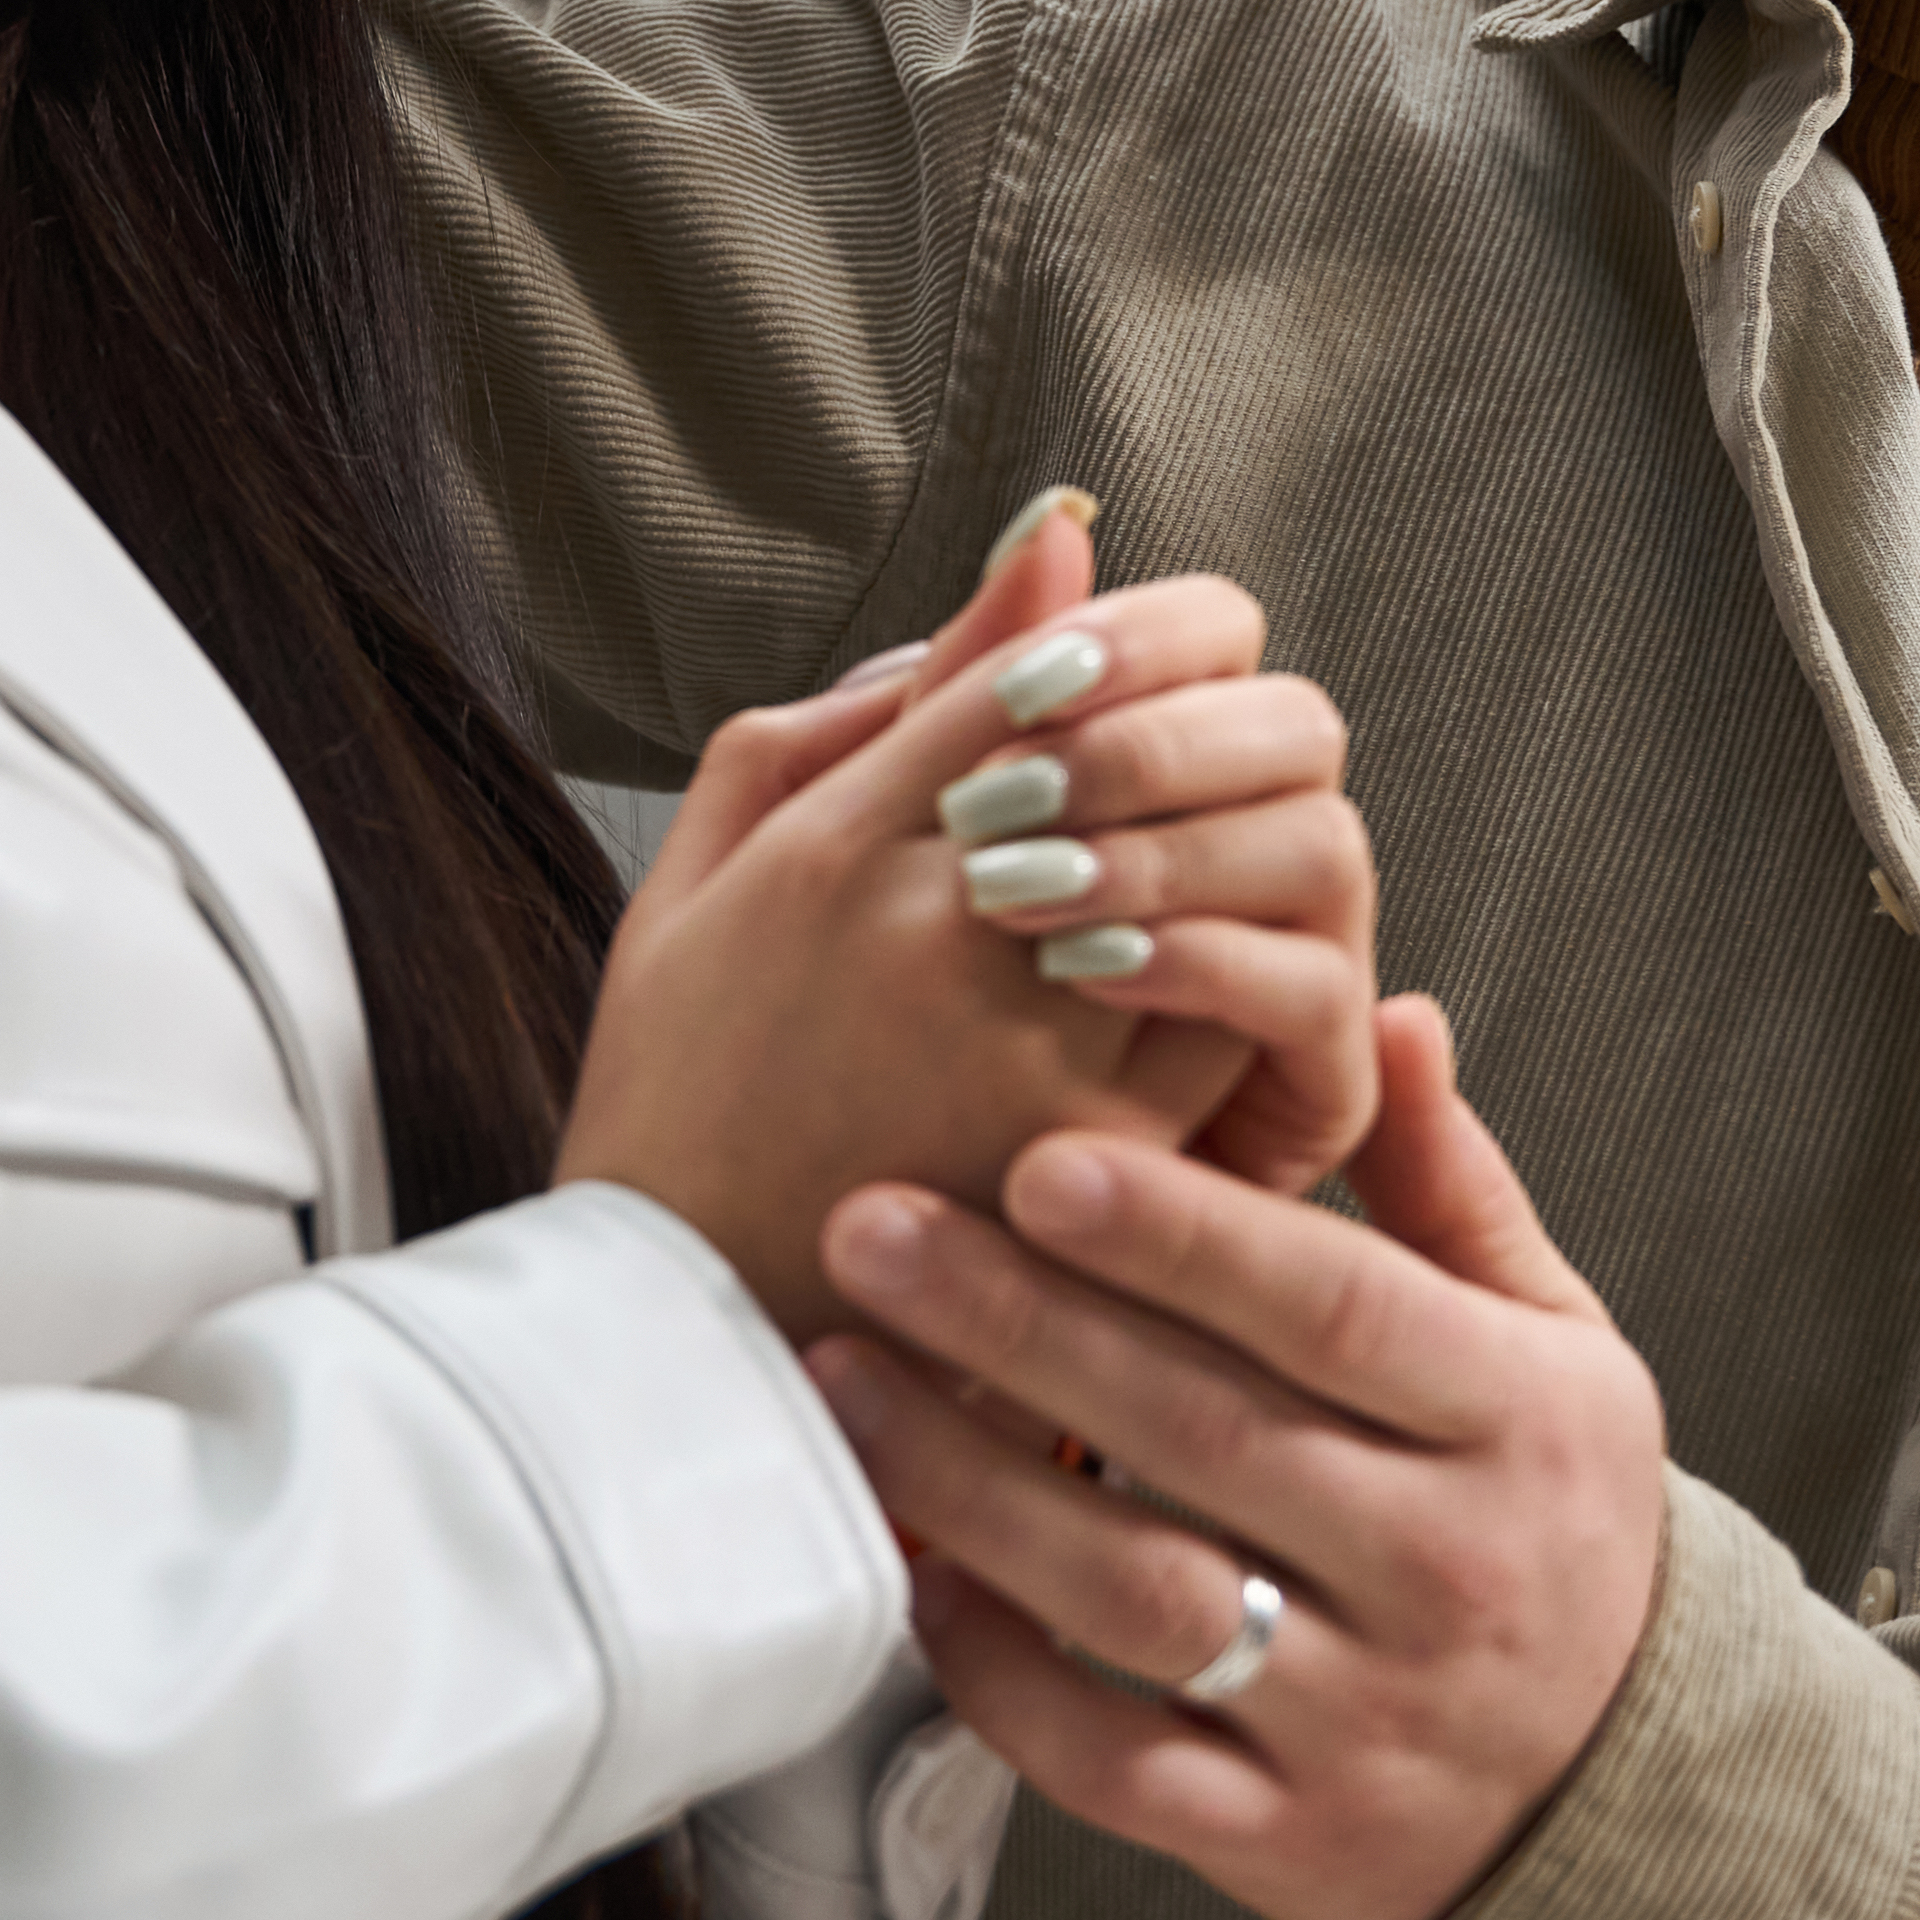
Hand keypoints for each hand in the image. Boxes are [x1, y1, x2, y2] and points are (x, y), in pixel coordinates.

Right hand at [561, 500, 1380, 1344]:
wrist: (682, 1332)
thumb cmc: (683, 1089)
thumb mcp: (702, 872)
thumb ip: (837, 717)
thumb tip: (990, 587)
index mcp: (830, 849)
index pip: (1015, 671)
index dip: (1096, 636)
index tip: (1119, 636)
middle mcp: (935, 929)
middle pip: (1130, 750)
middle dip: (1175, 718)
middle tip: (1188, 723)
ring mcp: (1025, 1044)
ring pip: (1205, 866)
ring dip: (1220, 835)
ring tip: (1199, 845)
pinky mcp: (1097, 1153)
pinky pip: (1228, 1011)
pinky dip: (1237, 966)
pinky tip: (1200, 966)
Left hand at [808, 998, 1665, 1919]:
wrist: (1620, 1799)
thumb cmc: (1548, 1522)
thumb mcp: (1555, 1349)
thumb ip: (1453, 1189)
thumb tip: (1386, 1015)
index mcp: (1519, 1422)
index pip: (1335, 1309)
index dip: (1184, 1234)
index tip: (1038, 1159)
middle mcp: (1449, 1570)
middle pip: (1207, 1433)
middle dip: (1020, 1324)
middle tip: (867, 1227)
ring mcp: (1364, 1719)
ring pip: (1141, 1595)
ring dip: (974, 1486)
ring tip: (843, 1377)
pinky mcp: (1284, 1840)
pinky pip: (1113, 1763)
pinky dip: (1001, 1675)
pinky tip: (913, 1572)